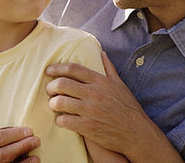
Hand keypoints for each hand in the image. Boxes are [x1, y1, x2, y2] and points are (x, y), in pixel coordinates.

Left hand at [45, 52, 182, 162]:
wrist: (136, 132)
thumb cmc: (128, 107)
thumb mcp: (120, 84)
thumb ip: (108, 68)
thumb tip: (102, 53)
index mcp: (99, 81)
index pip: (72, 69)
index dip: (57, 68)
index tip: (48, 71)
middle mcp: (93, 93)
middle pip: (62, 84)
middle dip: (51, 86)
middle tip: (49, 90)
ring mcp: (89, 110)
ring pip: (59, 102)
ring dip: (52, 103)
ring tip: (54, 105)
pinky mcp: (87, 127)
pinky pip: (64, 120)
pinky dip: (59, 120)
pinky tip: (62, 120)